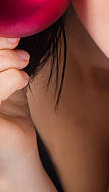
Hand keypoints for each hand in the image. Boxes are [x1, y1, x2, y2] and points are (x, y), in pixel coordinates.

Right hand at [0, 36, 36, 172]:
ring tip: (23, 63)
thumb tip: (12, 33)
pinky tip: (22, 79)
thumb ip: (4, 59)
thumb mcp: (5, 81)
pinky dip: (12, 78)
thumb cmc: (8, 119)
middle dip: (0, 47)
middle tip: (20, 52)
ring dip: (7, 60)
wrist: (15, 158)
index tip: (13, 36)